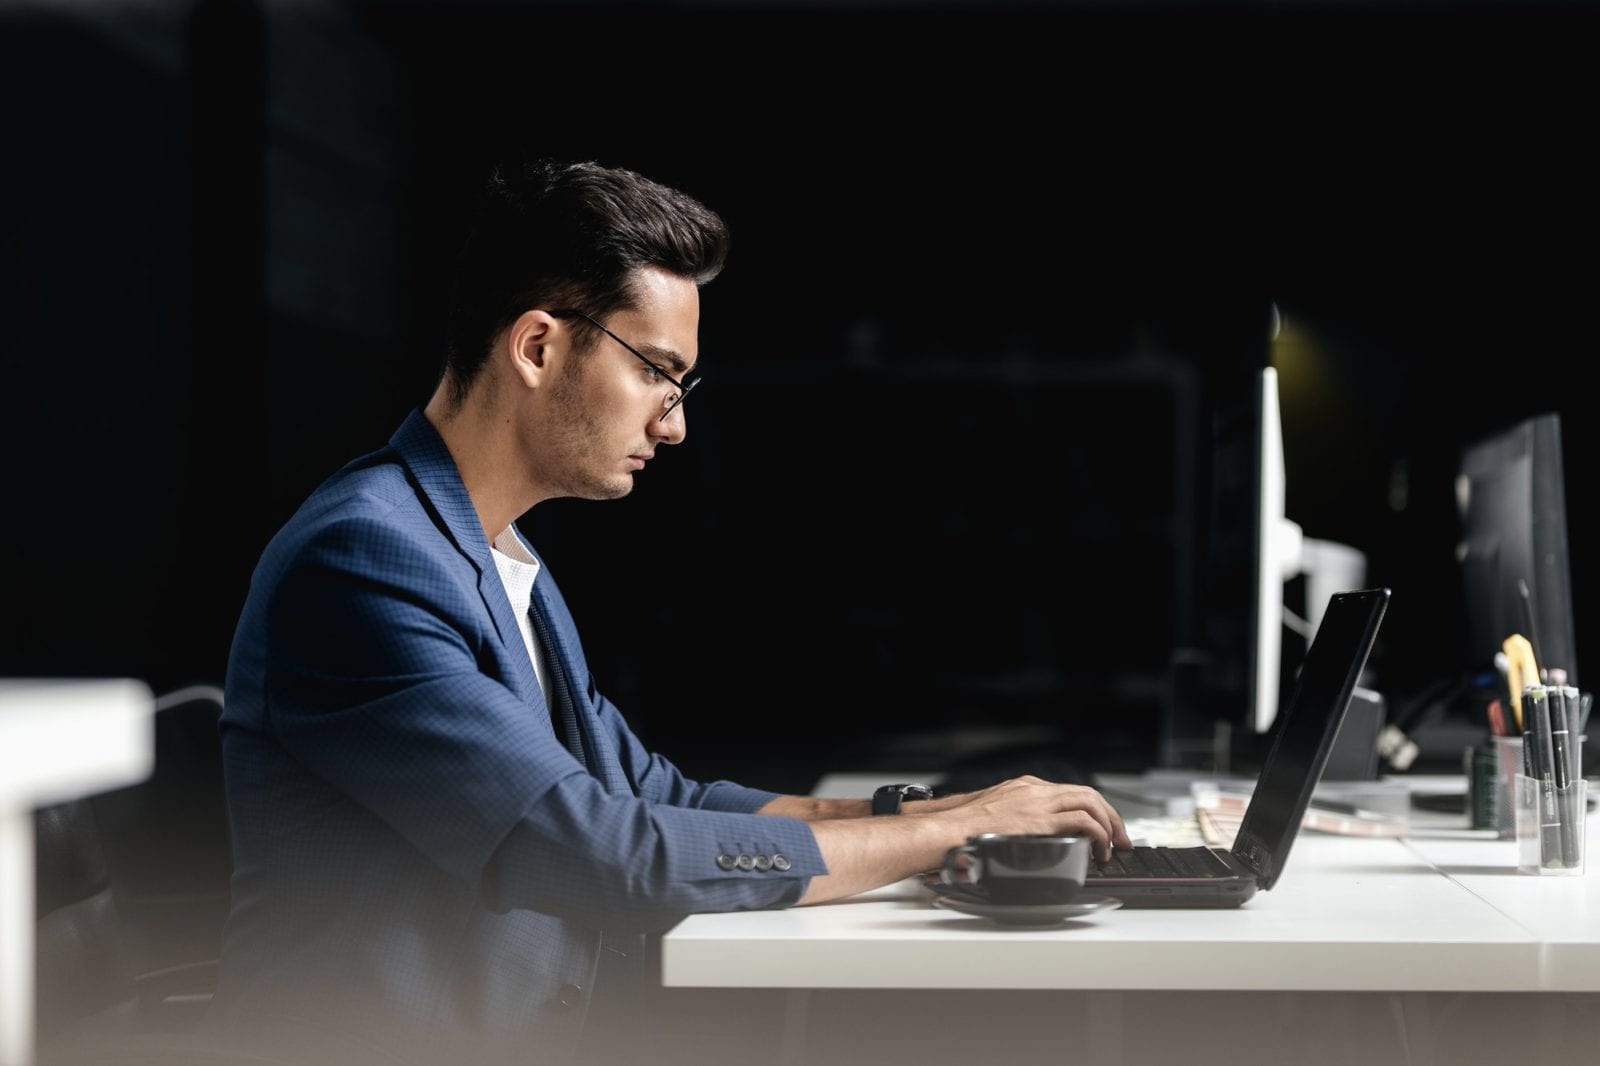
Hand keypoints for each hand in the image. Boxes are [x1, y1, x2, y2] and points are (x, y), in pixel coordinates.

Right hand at [929, 776, 1130, 861]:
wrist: (948, 831)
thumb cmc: (963, 830)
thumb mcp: (992, 815)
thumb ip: (1013, 820)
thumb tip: (1026, 839)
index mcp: (1025, 787)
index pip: (1070, 793)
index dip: (1093, 811)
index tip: (1102, 829)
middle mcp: (1035, 789)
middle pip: (1087, 794)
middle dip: (1110, 817)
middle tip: (1121, 839)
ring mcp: (1038, 802)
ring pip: (1090, 803)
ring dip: (1109, 826)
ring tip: (1113, 848)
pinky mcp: (1040, 820)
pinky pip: (1082, 822)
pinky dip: (1097, 835)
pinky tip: (1097, 852)